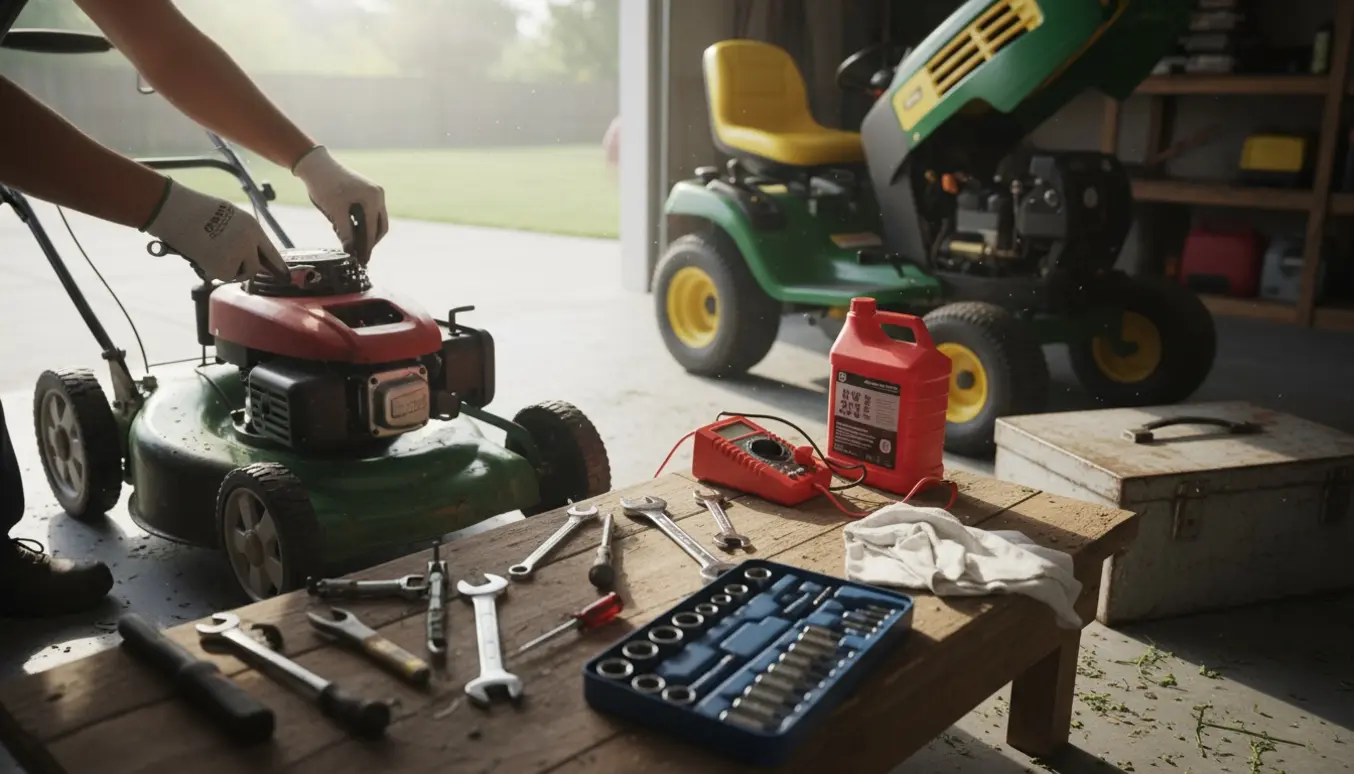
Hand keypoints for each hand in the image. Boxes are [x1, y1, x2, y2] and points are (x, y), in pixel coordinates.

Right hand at [142, 181, 287, 281]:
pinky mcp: (223, 267)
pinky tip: (203, 256)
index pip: (270, 251)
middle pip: (255, 267)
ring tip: (211, 253)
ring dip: (228, 269)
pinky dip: (214, 270)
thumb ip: (242, 235)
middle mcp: (250, 243)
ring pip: (239, 273)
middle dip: (245, 269)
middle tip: (232, 266)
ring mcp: (237, 256)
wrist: (177, 211)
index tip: (285, 276)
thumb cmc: (196, 210)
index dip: (277, 265)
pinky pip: (223, 275)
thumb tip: (248, 253)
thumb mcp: (228, 217)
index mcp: (252, 227)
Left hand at [292, 146, 386, 261]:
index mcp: (373, 199)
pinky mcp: (365, 193)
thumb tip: (350, 251)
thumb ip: (345, 232)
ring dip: (366, 233)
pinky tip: (350, 231)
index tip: (361, 262)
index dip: (367, 248)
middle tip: (359, 256)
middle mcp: (378, 195)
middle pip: (379, 227)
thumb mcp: (334, 211)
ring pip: (375, 221)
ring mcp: (373, 193)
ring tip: (353, 245)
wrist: (315, 164)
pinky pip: (369, 213)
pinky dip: (362, 224)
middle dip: (370, 242)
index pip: (373, 230)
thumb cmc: (325, 185)